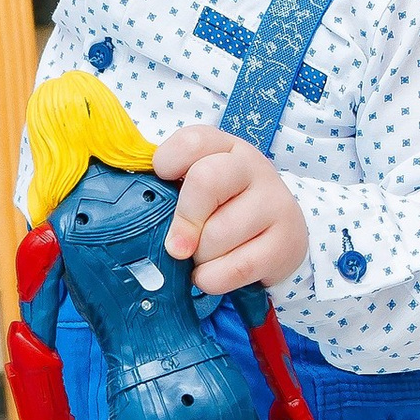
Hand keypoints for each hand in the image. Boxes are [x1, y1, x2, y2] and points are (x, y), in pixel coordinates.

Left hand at [153, 127, 308, 295]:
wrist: (280, 235)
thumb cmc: (224, 208)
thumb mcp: (199, 188)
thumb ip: (169, 188)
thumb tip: (135, 210)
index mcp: (226, 148)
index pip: (193, 140)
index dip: (168, 161)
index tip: (163, 182)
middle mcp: (254, 168)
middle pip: (207, 181)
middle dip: (184, 220)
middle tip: (176, 245)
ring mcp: (274, 203)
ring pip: (218, 233)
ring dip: (199, 256)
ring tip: (202, 257)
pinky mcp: (285, 242)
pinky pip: (236, 267)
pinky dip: (213, 278)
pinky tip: (211, 274)